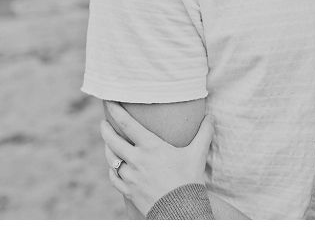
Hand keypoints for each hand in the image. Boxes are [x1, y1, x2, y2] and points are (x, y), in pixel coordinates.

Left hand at [100, 100, 213, 215]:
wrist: (181, 211)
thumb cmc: (189, 180)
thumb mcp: (198, 154)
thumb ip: (204, 134)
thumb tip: (211, 117)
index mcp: (151, 146)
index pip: (127, 124)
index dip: (115, 110)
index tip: (109, 101)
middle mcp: (136, 160)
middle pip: (112, 140)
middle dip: (105, 129)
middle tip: (103, 122)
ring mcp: (131, 177)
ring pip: (111, 159)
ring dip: (107, 148)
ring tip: (107, 142)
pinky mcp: (129, 191)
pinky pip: (114, 178)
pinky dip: (112, 170)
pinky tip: (113, 168)